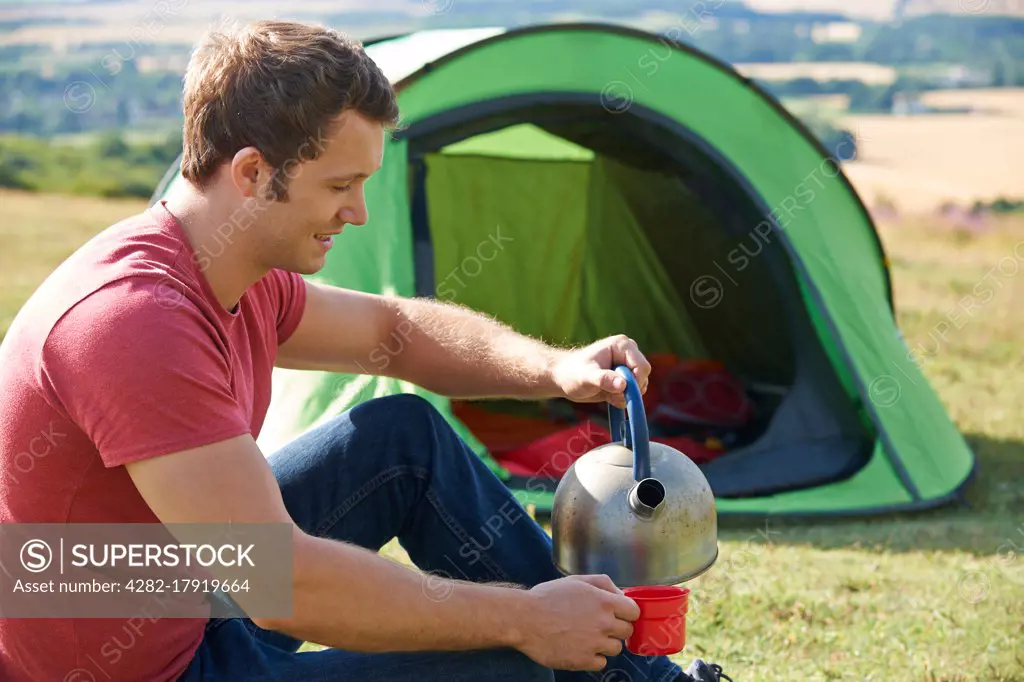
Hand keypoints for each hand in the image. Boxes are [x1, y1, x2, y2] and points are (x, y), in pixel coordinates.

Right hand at [516, 575, 639, 670]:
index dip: (626, 612)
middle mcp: (604, 623)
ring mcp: (594, 644)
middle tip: (600, 625)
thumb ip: (603, 584)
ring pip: (615, 649)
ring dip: (605, 643)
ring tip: (586, 636)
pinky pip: (601, 663)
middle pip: (627, 631)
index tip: (618, 614)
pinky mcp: (583, 661)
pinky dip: (593, 657)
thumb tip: (621, 595)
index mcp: (604, 602)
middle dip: (616, 628)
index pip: (634, 611)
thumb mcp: (577, 581)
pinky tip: (580, 647)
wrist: (525, 619)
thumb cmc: (548, 597)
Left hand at [551, 334, 651, 407]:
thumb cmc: (572, 373)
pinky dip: (622, 398)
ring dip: (625, 395)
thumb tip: (623, 385)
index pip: (642, 367)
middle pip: (644, 377)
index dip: (635, 383)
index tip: (621, 393)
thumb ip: (604, 380)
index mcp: (622, 345)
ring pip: (640, 387)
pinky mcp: (624, 378)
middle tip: (610, 394)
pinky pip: (632, 393)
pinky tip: (607, 396)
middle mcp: (628, 354)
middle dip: (630, 390)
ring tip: (605, 393)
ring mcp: (627, 366)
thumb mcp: (586, 377)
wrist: (563, 378)